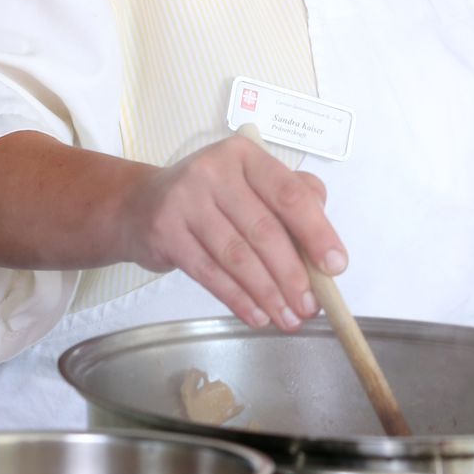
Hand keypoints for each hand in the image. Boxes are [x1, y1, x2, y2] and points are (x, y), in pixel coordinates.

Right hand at [117, 133, 342, 331]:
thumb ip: (291, 198)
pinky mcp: (165, 233)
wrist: (138, 205)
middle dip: (293, 275)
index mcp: (245, 155)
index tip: (336, 266)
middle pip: (265, 231)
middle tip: (311, 306)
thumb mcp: (249, 183)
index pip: (290, 195)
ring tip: (288, 317)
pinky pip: (210, 273)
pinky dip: (238, 299)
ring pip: (238, 257)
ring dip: (268, 293)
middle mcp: (214, 172)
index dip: (317, 232)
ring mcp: (186, 201)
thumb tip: (324, 239)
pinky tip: (257, 316)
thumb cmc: (210, 196)